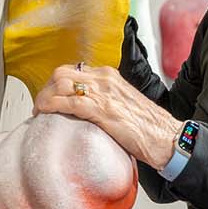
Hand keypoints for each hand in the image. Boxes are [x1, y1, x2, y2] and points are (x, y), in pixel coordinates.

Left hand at [34, 63, 179, 168]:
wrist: (167, 138)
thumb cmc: (150, 128)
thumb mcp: (124, 105)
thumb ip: (106, 102)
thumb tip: (88, 111)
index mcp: (111, 76)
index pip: (74, 70)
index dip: (57, 84)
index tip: (51, 97)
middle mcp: (105, 80)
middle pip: (62, 74)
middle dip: (46, 89)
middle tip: (42, 106)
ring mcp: (103, 93)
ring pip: (61, 85)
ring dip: (44, 98)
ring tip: (40, 112)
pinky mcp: (102, 110)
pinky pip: (68, 102)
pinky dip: (51, 106)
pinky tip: (44, 114)